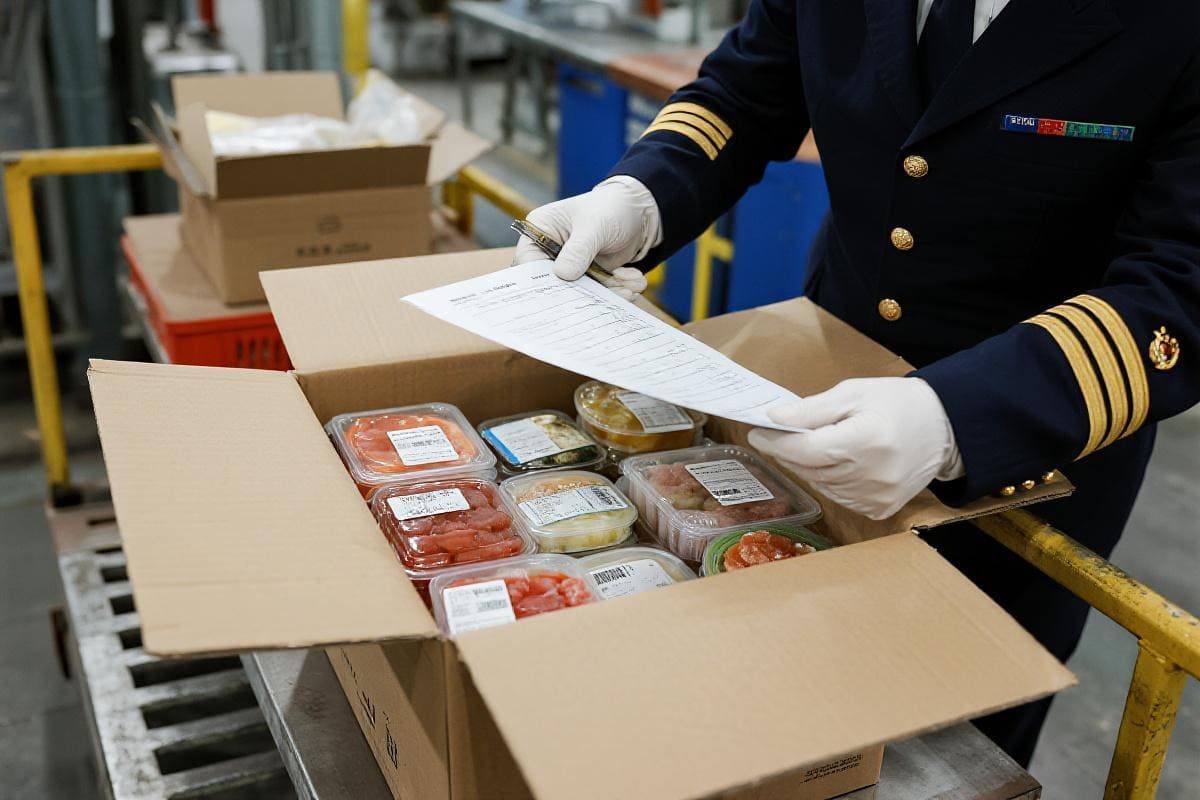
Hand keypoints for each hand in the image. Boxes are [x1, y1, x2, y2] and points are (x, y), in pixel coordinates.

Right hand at [513, 177, 659, 300]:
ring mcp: (570, 267)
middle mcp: (550, 252)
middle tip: (603, 296)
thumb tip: (563, 274)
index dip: (541, 280)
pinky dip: (618, 290)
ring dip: (609, 292)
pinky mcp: (588, 278)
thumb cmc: (610, 208)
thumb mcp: (595, 226)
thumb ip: (579, 249)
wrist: (637, 213)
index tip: (563, 292)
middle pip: (554, 284)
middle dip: (584, 292)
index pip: (529, 261)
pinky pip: (598, 293)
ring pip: (581, 292)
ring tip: (631, 286)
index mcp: (539, 231)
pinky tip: (634, 281)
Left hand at [746, 377, 963, 519]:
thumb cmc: (898, 403)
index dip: (777, 442)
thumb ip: (812, 409)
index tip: (758, 432)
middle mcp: (872, 475)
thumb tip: (774, 418)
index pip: (806, 450)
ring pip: (820, 485)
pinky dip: (828, 480)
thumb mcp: (854, 393)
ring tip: (811, 445)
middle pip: (809, 469)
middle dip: (787, 451)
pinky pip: (838, 497)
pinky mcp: (880, 509)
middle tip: (775, 435)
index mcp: (867, 441)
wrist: (944, 427)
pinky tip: (835, 463)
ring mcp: (877, 497)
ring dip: (807, 467)